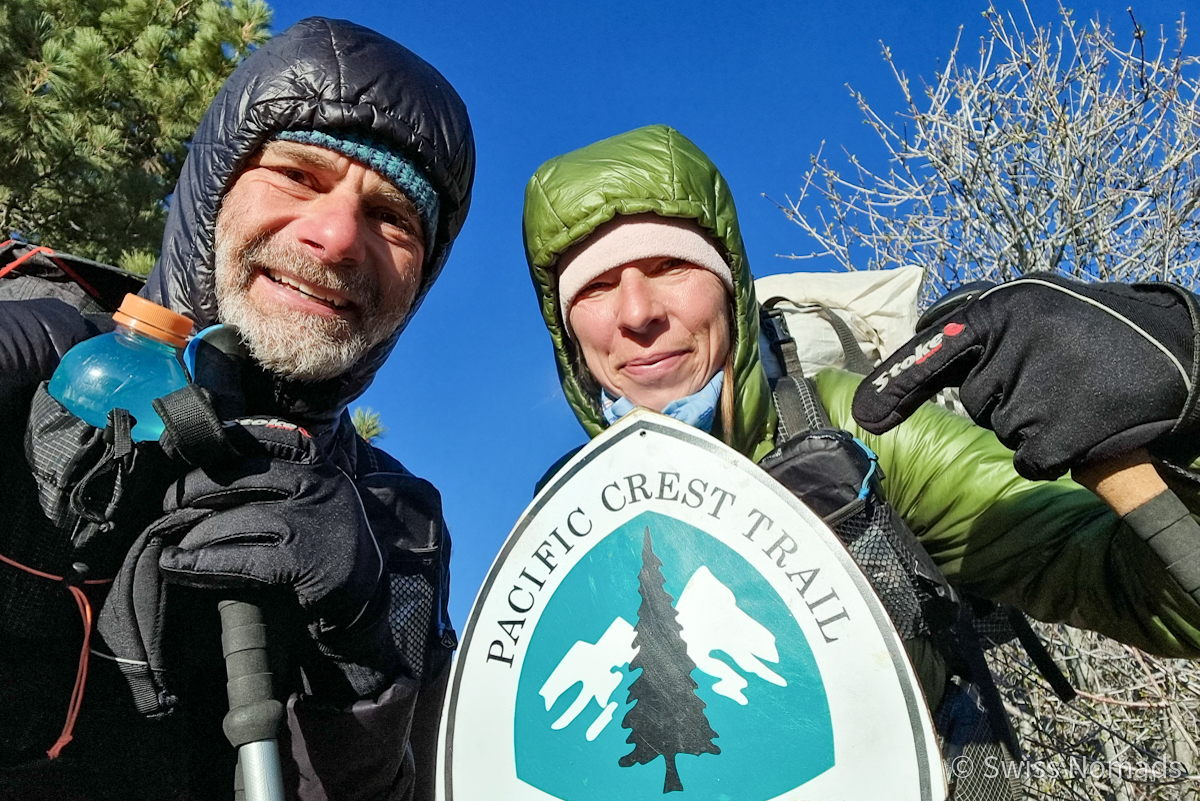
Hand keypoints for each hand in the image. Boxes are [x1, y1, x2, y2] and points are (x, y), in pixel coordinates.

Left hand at [154, 417, 394, 692]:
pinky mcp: (304, 561)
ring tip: (172, 543)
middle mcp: (321, 488)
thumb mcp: (317, 504)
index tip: (197, 446)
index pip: (274, 438)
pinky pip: (240, 559)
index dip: (233, 438)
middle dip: (197, 488)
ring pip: (238, 520)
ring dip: (196, 533)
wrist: (359, 604)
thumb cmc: (322, 549)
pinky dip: (201, 563)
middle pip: (245, 476)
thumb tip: (216, 466)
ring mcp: (314, 523)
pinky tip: (176, 565)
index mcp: (322, 469)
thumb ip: (285, 482)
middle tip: (169, 502)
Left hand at [852, 275, 1199, 479]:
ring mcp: (1038, 385)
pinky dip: (1053, 455)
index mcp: (1005, 306)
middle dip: (1007, 400)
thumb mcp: (1037, 312)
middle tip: (1060, 379)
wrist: (1182, 355)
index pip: (935, 349)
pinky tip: (1085, 427)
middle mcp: (1015, 340)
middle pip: (975, 401)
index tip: (864, 414)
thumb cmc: (1097, 334)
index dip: (895, 385)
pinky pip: (1031, 460)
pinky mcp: (1062, 429)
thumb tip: (911, 358)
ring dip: (1035, 425)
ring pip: (1004, 431)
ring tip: (1080, 395)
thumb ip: (979, 333)